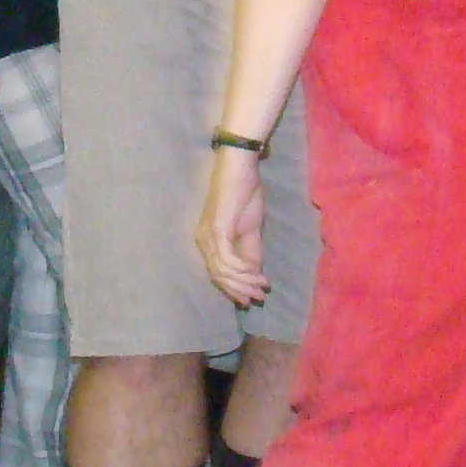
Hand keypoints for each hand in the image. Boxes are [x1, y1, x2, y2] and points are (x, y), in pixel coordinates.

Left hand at [198, 147, 266, 306]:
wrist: (241, 168)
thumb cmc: (244, 193)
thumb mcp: (250, 228)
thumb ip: (251, 251)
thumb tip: (254, 273)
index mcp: (208, 240)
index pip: (218, 274)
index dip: (235, 288)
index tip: (252, 298)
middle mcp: (203, 241)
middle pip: (218, 277)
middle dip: (240, 290)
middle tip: (259, 298)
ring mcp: (208, 236)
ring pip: (222, 272)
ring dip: (244, 283)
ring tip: (262, 287)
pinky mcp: (217, 230)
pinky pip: (227, 260)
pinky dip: (242, 271)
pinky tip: (256, 274)